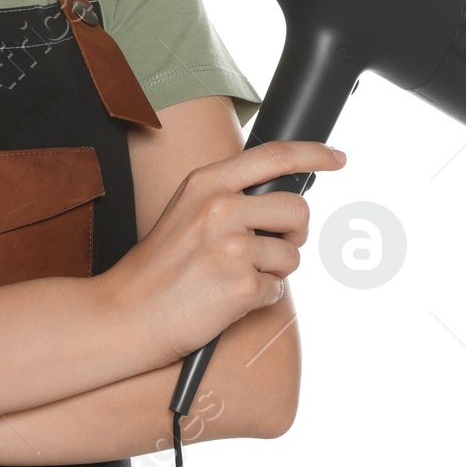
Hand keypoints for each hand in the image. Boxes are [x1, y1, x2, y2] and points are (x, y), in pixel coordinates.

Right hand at [107, 138, 345, 361]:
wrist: (127, 312)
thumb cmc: (159, 266)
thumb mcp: (186, 210)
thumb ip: (229, 196)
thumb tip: (284, 200)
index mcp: (207, 182)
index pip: (275, 156)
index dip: (314, 154)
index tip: (338, 158)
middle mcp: (221, 207)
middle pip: (297, 208)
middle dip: (295, 232)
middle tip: (271, 247)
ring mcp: (232, 247)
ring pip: (292, 255)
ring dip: (273, 270)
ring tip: (233, 277)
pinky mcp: (242, 285)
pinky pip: (278, 289)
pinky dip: (260, 297)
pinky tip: (227, 298)